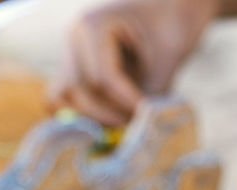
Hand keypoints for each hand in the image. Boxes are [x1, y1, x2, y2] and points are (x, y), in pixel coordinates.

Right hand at [50, 0, 218, 126]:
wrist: (168, 9)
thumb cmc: (171, 25)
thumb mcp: (169, 56)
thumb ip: (154, 91)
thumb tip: (142, 130)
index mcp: (93, 25)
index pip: (102, 77)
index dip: (125, 102)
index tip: (147, 114)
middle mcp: (74, 39)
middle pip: (80, 90)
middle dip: (109, 114)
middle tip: (137, 124)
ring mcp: (70, 55)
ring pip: (64, 98)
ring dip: (92, 117)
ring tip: (122, 123)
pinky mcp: (74, 70)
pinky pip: (66, 99)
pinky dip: (84, 114)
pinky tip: (110, 121)